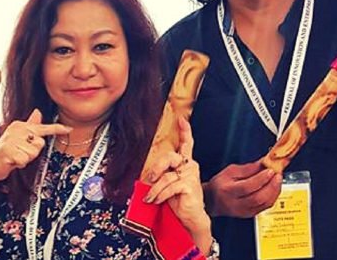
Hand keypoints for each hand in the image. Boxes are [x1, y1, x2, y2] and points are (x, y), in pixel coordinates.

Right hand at [0, 109, 71, 183]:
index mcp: (20, 125)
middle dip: (32, 153)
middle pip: (40, 144)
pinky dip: (19, 164)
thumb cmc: (6, 152)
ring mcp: (11, 140)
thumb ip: (30, 126)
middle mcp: (16, 130)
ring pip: (33, 153)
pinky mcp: (7, 151)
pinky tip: (11, 162)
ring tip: (15, 157)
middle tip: (20, 154)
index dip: (57, 129)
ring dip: (25, 159)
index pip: (42, 127)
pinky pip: (24, 160)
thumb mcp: (19, 138)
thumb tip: (38, 112)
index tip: (69, 129)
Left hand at [143, 118, 211, 250]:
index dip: (185, 131)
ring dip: (154, 189)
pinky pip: (169, 186)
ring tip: (150, 197)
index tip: (182, 119)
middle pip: (169, 157)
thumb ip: (161, 176)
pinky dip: (160, 194)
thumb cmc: (179, 201)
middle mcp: (189, 166)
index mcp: (185, 163)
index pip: (187, 144)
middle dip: (156, 167)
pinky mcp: (189, 186)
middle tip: (150, 178)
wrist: (190, 218)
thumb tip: (146, 175)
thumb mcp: (167, 185)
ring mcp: (191, 175)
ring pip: (165, 177)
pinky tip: (157, 200)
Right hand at [204, 161, 282, 217]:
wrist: (212, 201)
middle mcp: (235, 204)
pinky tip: (274, 188)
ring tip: (278, 180)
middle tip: (278, 175)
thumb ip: (248, 168)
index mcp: (228, 191)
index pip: (247, 187)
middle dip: (271, 186)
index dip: (261, 179)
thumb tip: (263, 163)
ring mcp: (243, 212)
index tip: (270, 170)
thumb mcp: (230, 171)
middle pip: (258, 198)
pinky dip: (273, 197)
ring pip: (264, 204)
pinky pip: (265, 207)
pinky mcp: (250, 214)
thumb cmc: (220, 185)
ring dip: (275, 191)